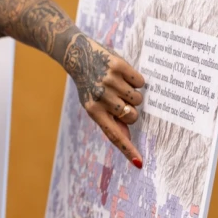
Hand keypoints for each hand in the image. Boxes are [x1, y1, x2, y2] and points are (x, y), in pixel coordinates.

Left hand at [62, 31, 145, 167]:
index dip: (128, 149)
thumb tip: (127, 140)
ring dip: (133, 94)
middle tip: (120, 99)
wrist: (77, 54)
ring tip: (119, 85)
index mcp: (93, 111)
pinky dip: (136, 80)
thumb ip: (110, 122)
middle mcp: (101, 98)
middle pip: (132, 116)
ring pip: (138, 99)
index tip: (139, 162)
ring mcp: (109, 81)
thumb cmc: (89, 85)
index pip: (114, 135)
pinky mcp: (118, 66)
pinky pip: (140, 82)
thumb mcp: (93, 104)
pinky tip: (122, 75)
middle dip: (131, 110)